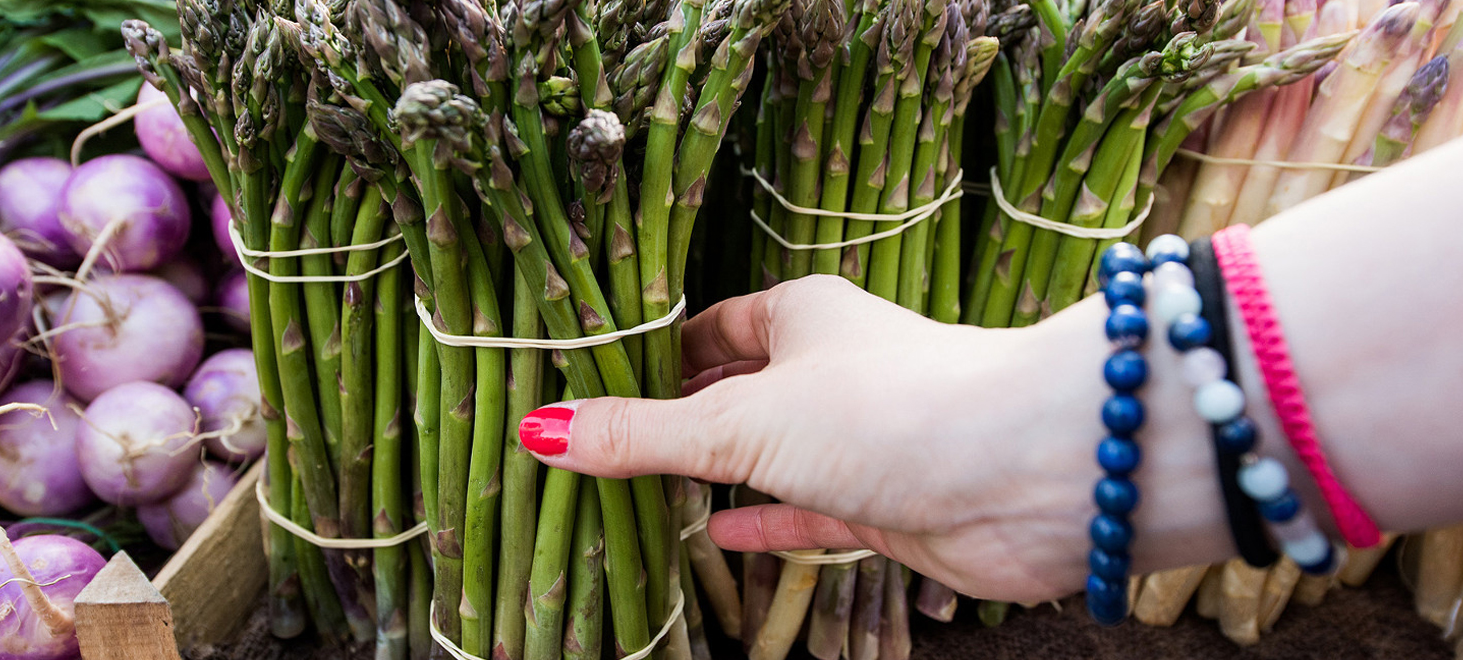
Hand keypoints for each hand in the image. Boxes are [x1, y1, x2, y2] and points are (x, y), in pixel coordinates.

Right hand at [517, 275, 1105, 601]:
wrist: (1030, 475)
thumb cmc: (889, 410)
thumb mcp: (743, 420)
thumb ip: (643, 434)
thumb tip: (540, 430)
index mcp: (801, 317)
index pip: (708, 327)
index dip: (651, 354)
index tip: (589, 382)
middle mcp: (832, 369)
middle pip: (737, 390)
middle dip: (679, 418)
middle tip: (604, 443)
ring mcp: (861, 438)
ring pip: (772, 455)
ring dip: (718, 474)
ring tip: (645, 492)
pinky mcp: (886, 502)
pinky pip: (807, 510)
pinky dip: (762, 521)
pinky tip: (712, 536)